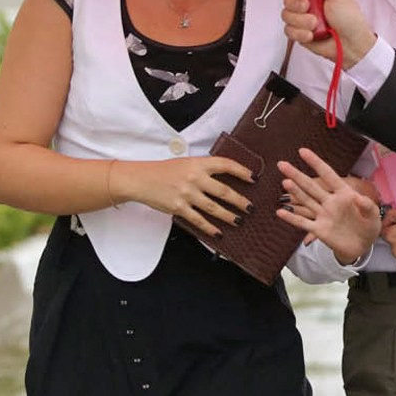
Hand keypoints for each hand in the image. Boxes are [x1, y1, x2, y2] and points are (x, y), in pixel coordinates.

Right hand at [111, 156, 251, 237]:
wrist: (141, 180)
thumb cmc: (164, 171)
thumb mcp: (186, 163)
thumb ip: (203, 169)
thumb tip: (225, 177)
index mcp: (198, 163)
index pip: (225, 165)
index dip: (242, 171)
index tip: (253, 178)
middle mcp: (194, 178)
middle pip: (224, 191)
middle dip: (240, 201)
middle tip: (250, 207)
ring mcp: (187, 194)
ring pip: (214, 208)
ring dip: (229, 216)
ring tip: (239, 220)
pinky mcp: (179, 208)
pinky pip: (199, 220)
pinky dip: (210, 227)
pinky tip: (219, 232)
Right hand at [275, 147, 381, 264]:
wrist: (362, 246)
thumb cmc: (369, 226)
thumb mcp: (373, 215)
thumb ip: (367, 206)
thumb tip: (358, 197)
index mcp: (344, 194)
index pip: (328, 175)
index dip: (316, 163)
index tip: (303, 152)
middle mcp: (330, 202)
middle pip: (311, 186)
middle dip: (297, 175)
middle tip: (282, 164)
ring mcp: (323, 215)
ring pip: (306, 201)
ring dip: (295, 192)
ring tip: (285, 182)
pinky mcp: (319, 230)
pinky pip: (303, 222)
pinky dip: (291, 218)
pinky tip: (280, 212)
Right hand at [284, 0, 376, 68]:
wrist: (352, 46)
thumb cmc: (350, 19)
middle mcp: (307, 5)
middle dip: (297, 4)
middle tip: (309, 7)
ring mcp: (302, 20)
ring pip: (286, 16)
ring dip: (302, 21)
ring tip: (316, 25)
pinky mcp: (300, 35)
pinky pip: (289, 31)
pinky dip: (301, 34)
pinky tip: (312, 35)